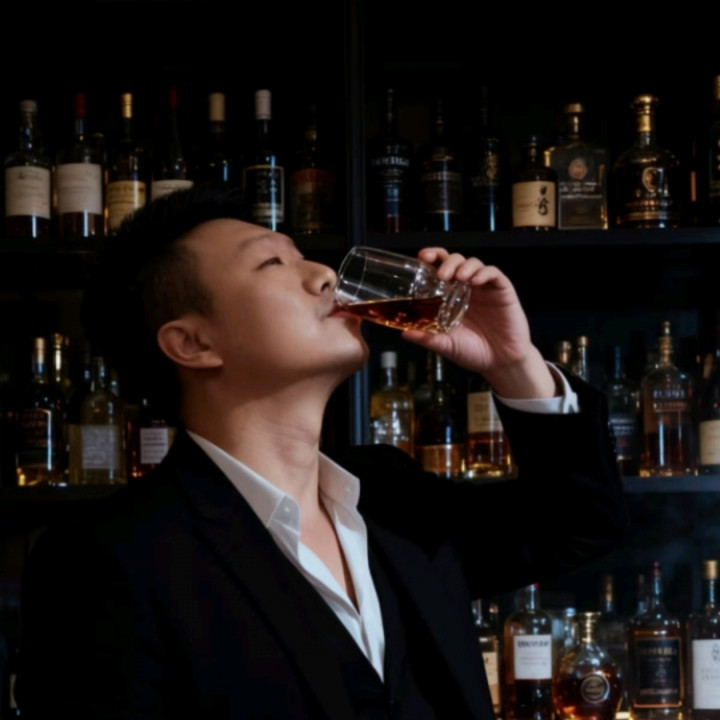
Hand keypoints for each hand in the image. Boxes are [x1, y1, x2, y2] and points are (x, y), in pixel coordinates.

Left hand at [401, 248, 557, 399]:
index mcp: (451, 296)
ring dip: (464, 266)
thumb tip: (404, 334)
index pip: (440, 268)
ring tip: (458, 277)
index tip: (422, 257)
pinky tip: (476, 281)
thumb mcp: (446, 345)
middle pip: (456, 260)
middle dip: (447, 261)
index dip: (432, 258)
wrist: (500, 363)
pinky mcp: (503, 291)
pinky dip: (484, 273)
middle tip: (441, 275)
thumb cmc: (473, 352)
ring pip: (474, 263)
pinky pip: (494, 274)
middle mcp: (466, 288)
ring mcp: (485, 288)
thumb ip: (428, 338)